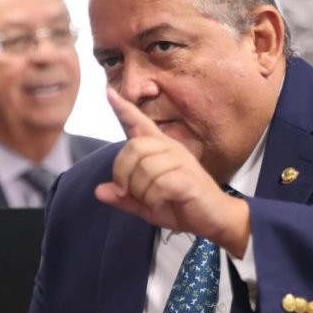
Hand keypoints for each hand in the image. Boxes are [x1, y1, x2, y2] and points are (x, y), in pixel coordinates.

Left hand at [95, 88, 249, 256]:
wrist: (214, 219)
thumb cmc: (179, 205)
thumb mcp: (145, 204)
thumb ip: (123, 198)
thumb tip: (98, 191)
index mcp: (159, 150)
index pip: (139, 123)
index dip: (124, 109)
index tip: (109, 93)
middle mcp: (170, 149)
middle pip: (133, 148)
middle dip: (122, 174)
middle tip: (126, 192)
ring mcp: (181, 162)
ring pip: (144, 168)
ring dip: (141, 191)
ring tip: (152, 201)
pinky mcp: (189, 178)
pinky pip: (159, 185)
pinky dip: (154, 199)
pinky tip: (163, 203)